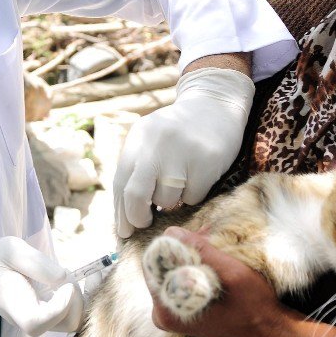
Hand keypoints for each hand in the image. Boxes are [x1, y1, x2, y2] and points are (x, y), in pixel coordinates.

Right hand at [0, 237, 83, 336]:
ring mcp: (40, 321)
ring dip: (77, 299)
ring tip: (65, 277)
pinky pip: (71, 316)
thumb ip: (35, 262)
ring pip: (72, 322)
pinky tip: (66, 283)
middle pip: (63, 325)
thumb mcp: (11, 249)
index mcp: (13, 304)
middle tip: (66, 275)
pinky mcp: (49, 318)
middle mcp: (27, 319)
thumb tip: (62, 277)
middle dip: (75, 299)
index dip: (58, 307)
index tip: (65, 283)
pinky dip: (76, 300)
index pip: (36, 322)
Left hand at [114, 67, 252, 237]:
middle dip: (138, 217)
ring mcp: (182, 152)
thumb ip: (137, 171)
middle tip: (146, 222)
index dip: (121, 212)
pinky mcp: (207, 161)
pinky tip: (197, 176)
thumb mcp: (150, 142)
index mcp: (138, 139)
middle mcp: (156, 144)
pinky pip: (193, 197)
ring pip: (167, 200)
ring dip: (171, 202)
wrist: (215, 105)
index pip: (120, 183)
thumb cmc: (177, 133)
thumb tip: (126, 217)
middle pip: (137, 195)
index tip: (125, 231)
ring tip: (179, 183)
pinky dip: (192, 195)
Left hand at [150, 227, 280, 336]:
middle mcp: (162, 312)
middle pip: (162, 265)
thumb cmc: (251, 305)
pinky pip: (181, 278)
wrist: (266, 331)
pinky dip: (194, 265)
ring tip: (212, 244)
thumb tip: (172, 232)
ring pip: (172, 269)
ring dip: (191, 254)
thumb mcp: (228, 272)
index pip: (154, 262)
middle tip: (207, 236)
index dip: (174, 243)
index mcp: (166, 308)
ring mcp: (171, 311)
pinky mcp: (182, 308)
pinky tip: (211, 257)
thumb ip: (198, 251)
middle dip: (184, 247)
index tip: (198, 236)